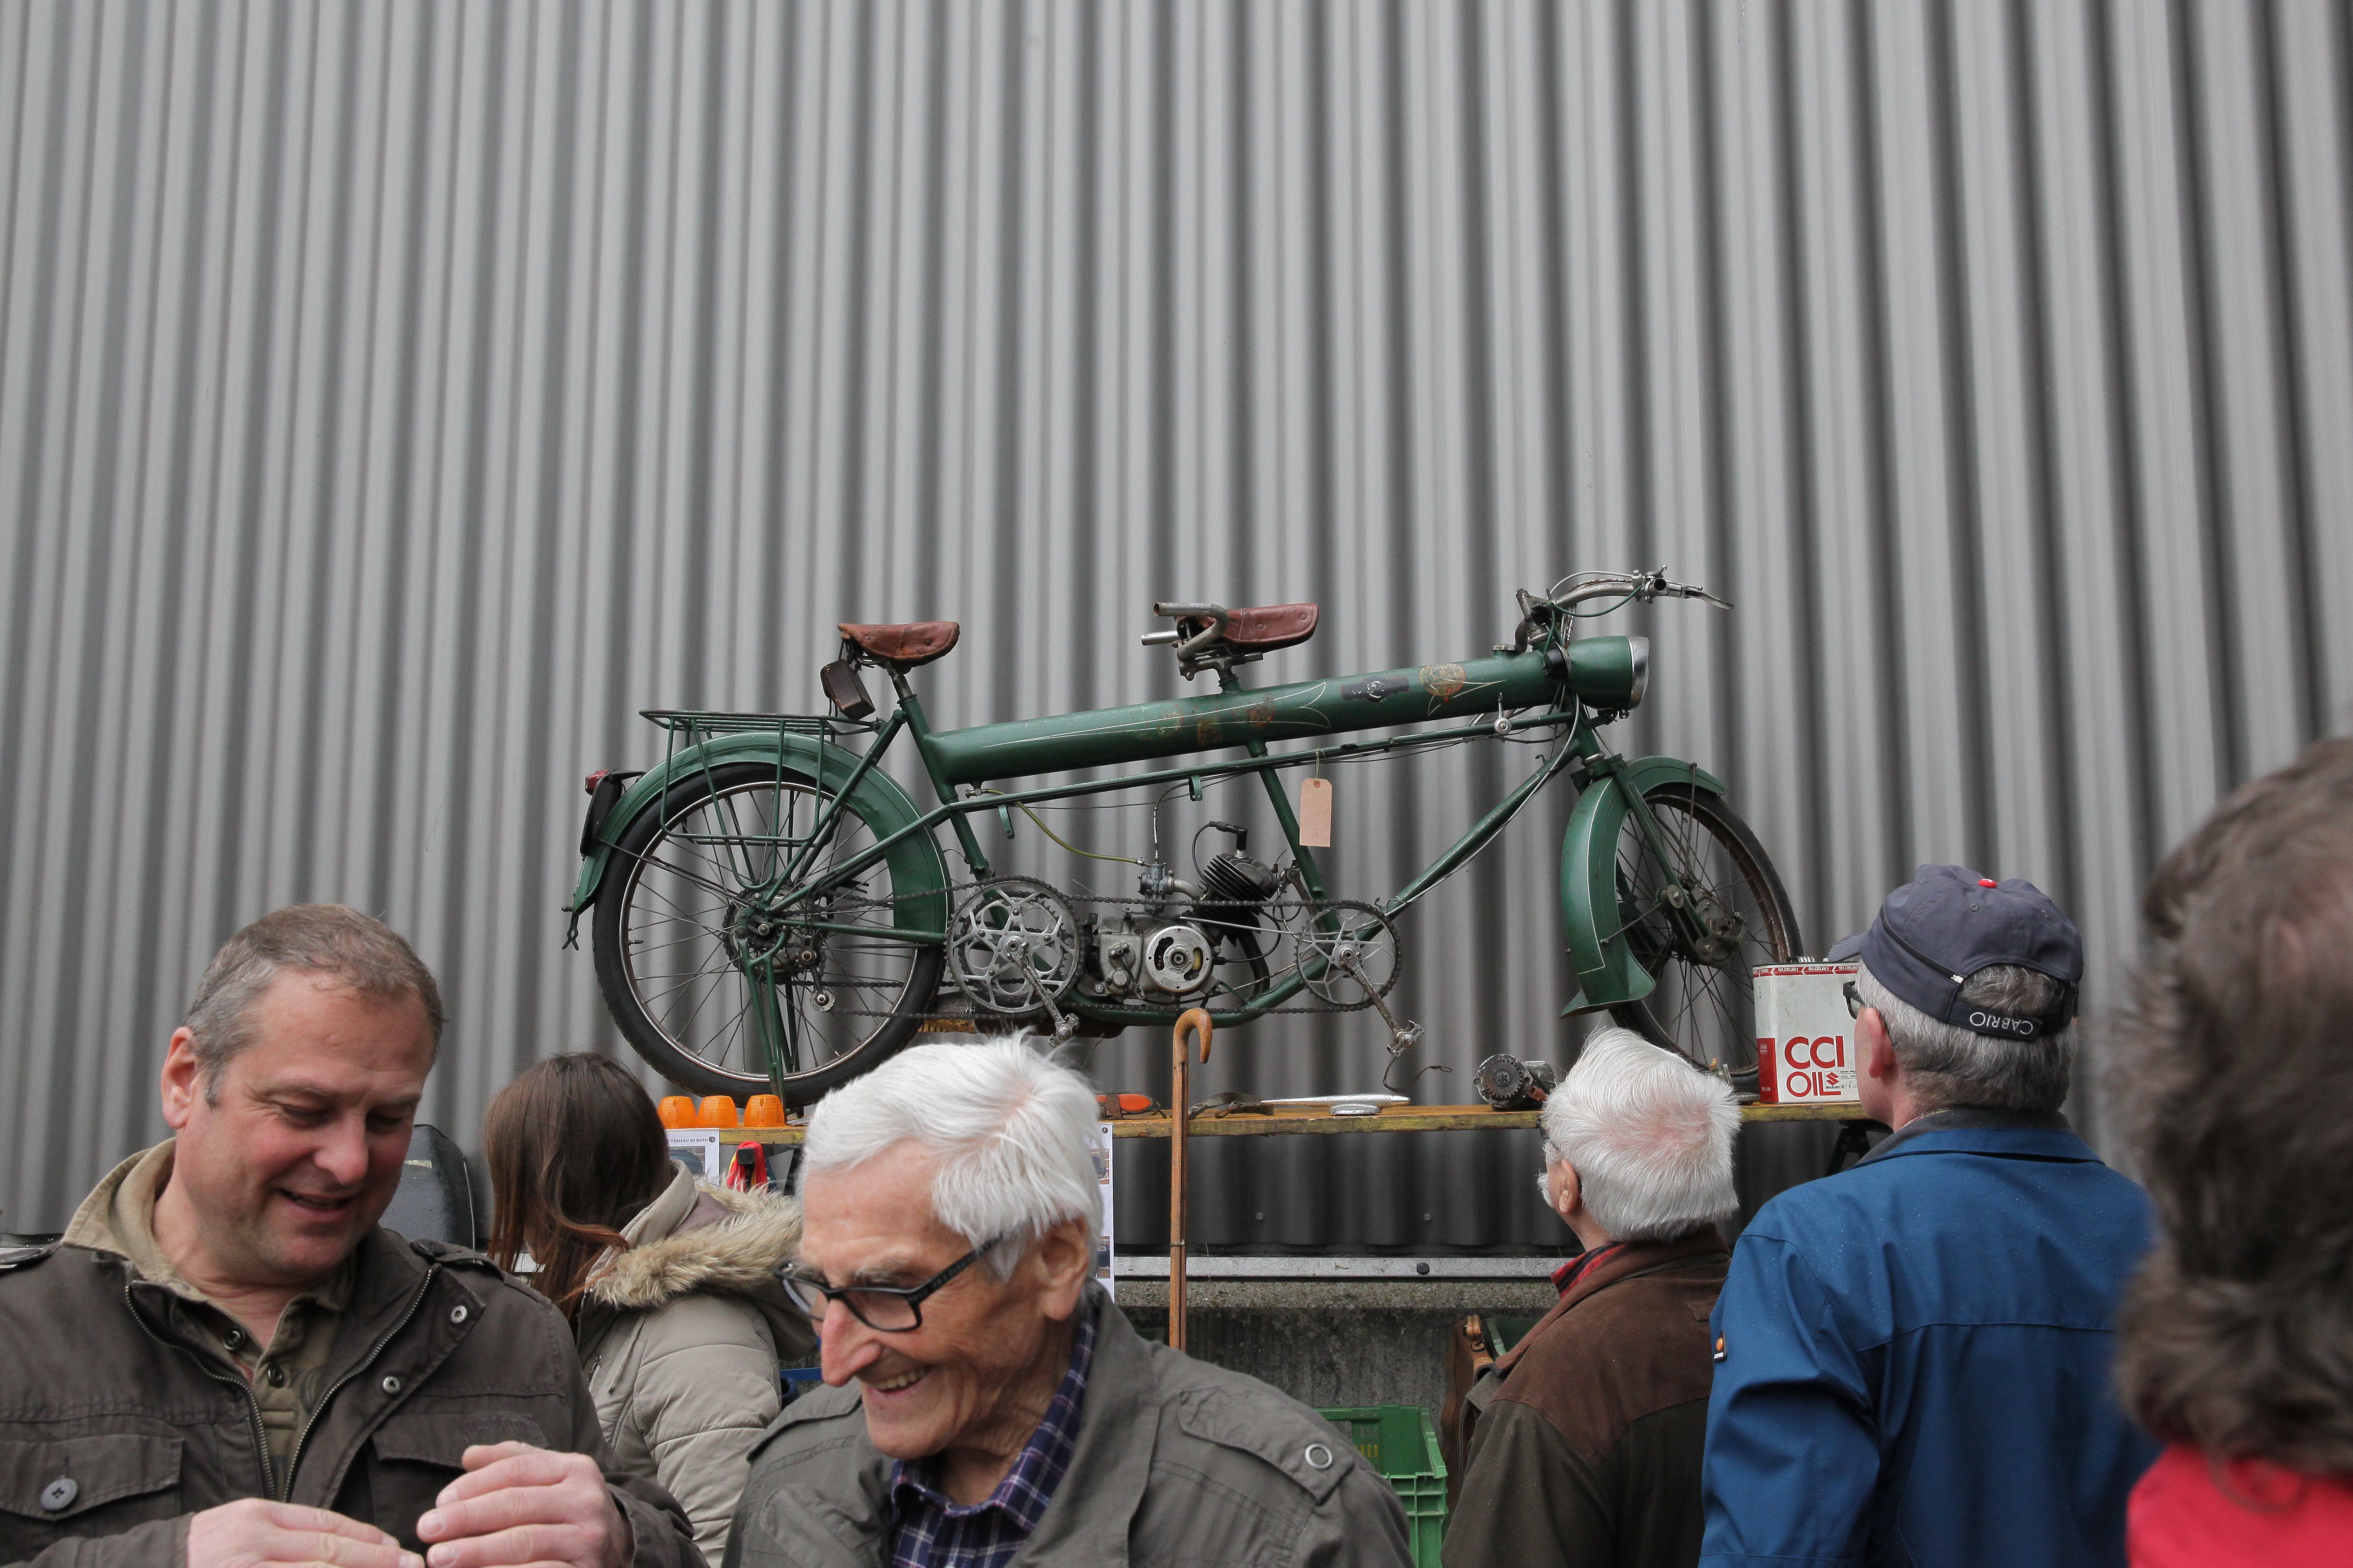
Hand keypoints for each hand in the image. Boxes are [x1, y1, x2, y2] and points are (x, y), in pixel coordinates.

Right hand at [186, 1499, 423, 1567]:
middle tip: (409, 1567)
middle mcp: (252, 1544)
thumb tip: (340, 1545)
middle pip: (327, 1553)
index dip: (365, 1537)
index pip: (325, 1524)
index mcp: (256, 1518)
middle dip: (374, 1562)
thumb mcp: (239, 1527)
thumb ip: (283, 1532)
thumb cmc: (197, 1553)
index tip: (396, 1548)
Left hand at [415, 1443, 627, 1567]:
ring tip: (440, 1558)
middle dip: (466, 1518)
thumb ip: (512, 1463)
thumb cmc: (567, 1513)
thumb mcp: (550, 1479)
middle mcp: (586, 1501)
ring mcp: (588, 1539)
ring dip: (475, 1551)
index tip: (440, 1501)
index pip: (516, 1471)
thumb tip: (468, 1456)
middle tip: (427, 1530)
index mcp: (575, 1469)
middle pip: (515, 1505)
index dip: (474, 1485)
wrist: (618, 1549)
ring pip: (523, 1542)